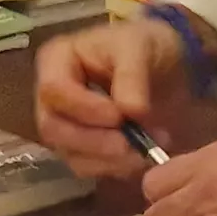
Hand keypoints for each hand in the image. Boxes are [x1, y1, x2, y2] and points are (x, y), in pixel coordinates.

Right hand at [33, 15, 187, 180]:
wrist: (164, 67)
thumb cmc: (144, 46)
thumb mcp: (140, 47)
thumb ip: (132, 75)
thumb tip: (131, 112)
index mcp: (56, 61)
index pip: (54, 90)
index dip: (85, 108)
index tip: (121, 115)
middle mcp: (52, 97)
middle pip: (54, 128)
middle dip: (95, 141)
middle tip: (133, 144)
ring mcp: (64, 126)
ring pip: (70, 154)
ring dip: (109, 159)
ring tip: (147, 150)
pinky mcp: (81, 149)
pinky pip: (88, 168)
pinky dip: (115, 168)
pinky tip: (141, 158)